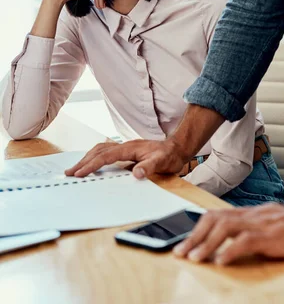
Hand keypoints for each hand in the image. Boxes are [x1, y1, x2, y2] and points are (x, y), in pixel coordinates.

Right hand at [65, 138, 186, 178]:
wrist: (176, 148)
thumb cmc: (169, 155)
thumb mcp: (162, 162)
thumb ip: (149, 167)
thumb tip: (136, 174)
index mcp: (130, 148)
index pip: (106, 156)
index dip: (92, 165)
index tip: (80, 173)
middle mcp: (125, 145)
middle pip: (99, 151)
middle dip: (83, 161)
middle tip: (69, 173)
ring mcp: (125, 147)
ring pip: (100, 149)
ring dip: (87, 158)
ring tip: (75, 169)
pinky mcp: (126, 152)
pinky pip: (105, 152)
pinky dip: (95, 157)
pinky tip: (91, 164)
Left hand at [173, 204, 283, 265]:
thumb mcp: (270, 226)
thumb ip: (252, 230)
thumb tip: (232, 244)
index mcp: (250, 214)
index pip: (217, 215)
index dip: (198, 228)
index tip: (185, 243)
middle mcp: (252, 215)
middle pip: (215, 219)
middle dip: (195, 236)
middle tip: (181, 252)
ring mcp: (261, 223)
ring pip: (226, 227)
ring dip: (206, 243)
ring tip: (194, 258)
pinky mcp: (272, 235)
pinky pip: (247, 240)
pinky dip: (230, 251)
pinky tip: (221, 261)